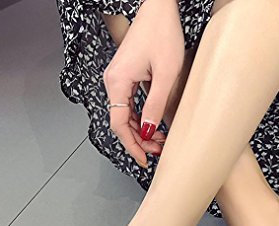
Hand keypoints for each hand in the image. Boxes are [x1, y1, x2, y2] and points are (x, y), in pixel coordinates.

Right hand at [103, 0, 183, 166]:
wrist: (158, 8)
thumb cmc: (162, 32)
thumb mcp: (165, 74)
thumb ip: (155, 105)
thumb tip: (148, 131)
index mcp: (117, 82)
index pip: (119, 124)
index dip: (132, 145)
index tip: (144, 159)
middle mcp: (113, 82)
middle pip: (121, 122)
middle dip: (139, 141)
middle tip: (157, 152)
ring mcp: (118, 80)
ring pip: (126, 116)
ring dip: (141, 131)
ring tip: (159, 141)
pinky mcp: (126, 77)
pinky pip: (130, 105)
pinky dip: (141, 118)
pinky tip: (153, 126)